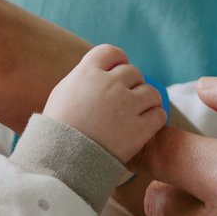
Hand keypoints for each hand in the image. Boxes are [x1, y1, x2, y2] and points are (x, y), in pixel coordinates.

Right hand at [44, 44, 165, 164]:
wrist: (61, 162)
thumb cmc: (57, 131)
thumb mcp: (62, 94)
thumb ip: (83, 78)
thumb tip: (100, 71)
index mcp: (87, 73)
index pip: (111, 53)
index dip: (118, 61)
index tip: (118, 71)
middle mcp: (109, 84)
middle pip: (133, 72)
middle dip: (131, 85)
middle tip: (125, 101)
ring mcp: (126, 105)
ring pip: (150, 92)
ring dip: (146, 101)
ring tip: (138, 113)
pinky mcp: (139, 128)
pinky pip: (158, 114)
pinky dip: (154, 119)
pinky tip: (145, 126)